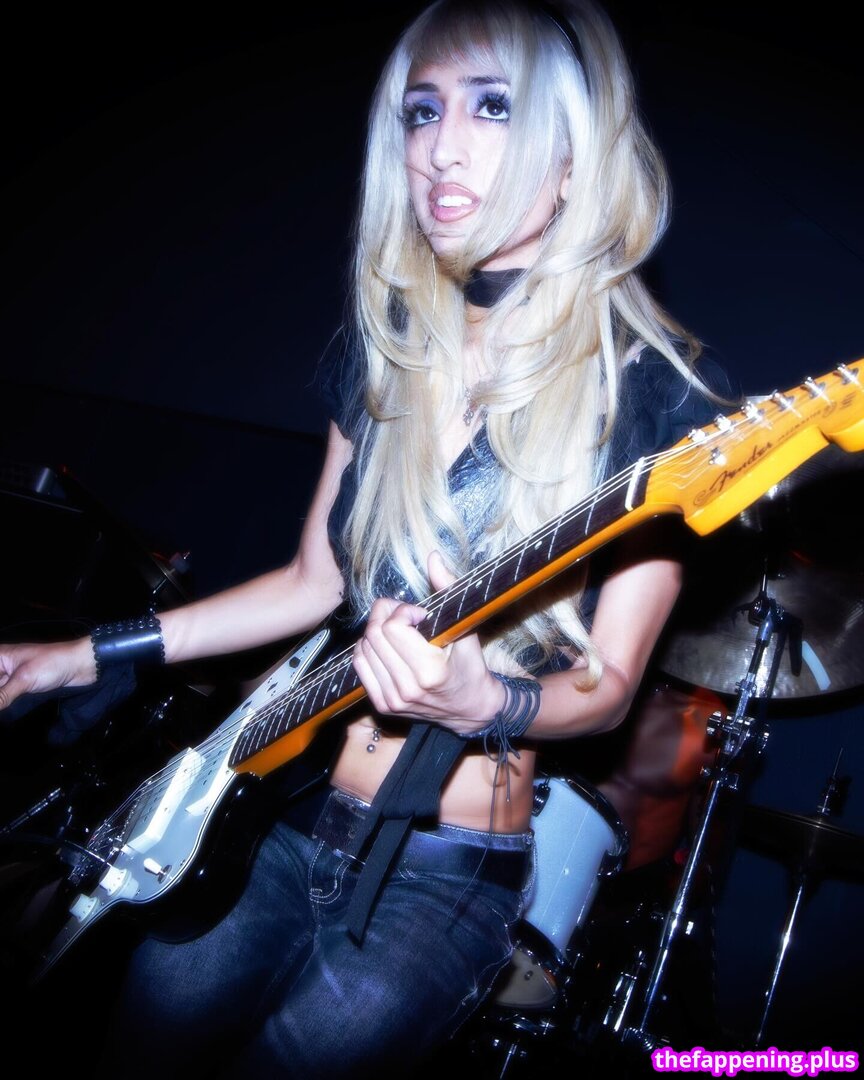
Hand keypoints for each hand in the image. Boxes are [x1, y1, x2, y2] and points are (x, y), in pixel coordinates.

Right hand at [0, 638, 96, 712]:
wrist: (82, 665)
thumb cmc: (54, 663)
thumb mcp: (24, 680)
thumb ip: (1, 696)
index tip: (0, 694)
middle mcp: (2, 665)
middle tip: (4, 703)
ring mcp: (11, 676)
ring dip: (1, 700)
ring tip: (6, 705)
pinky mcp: (22, 686)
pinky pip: (5, 696)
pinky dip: (3, 703)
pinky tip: (5, 709)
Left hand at [352, 551, 504, 735]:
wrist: (469, 709)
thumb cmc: (469, 666)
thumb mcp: (465, 628)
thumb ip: (449, 590)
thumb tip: (433, 558)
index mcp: (430, 671)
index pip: (393, 627)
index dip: (403, 611)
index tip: (419, 614)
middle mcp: (407, 688)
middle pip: (374, 635)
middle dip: (385, 615)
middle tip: (403, 615)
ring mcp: (393, 699)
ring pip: (364, 648)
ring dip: (376, 631)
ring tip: (397, 631)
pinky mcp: (383, 704)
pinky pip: (359, 665)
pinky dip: (367, 649)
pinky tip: (385, 646)